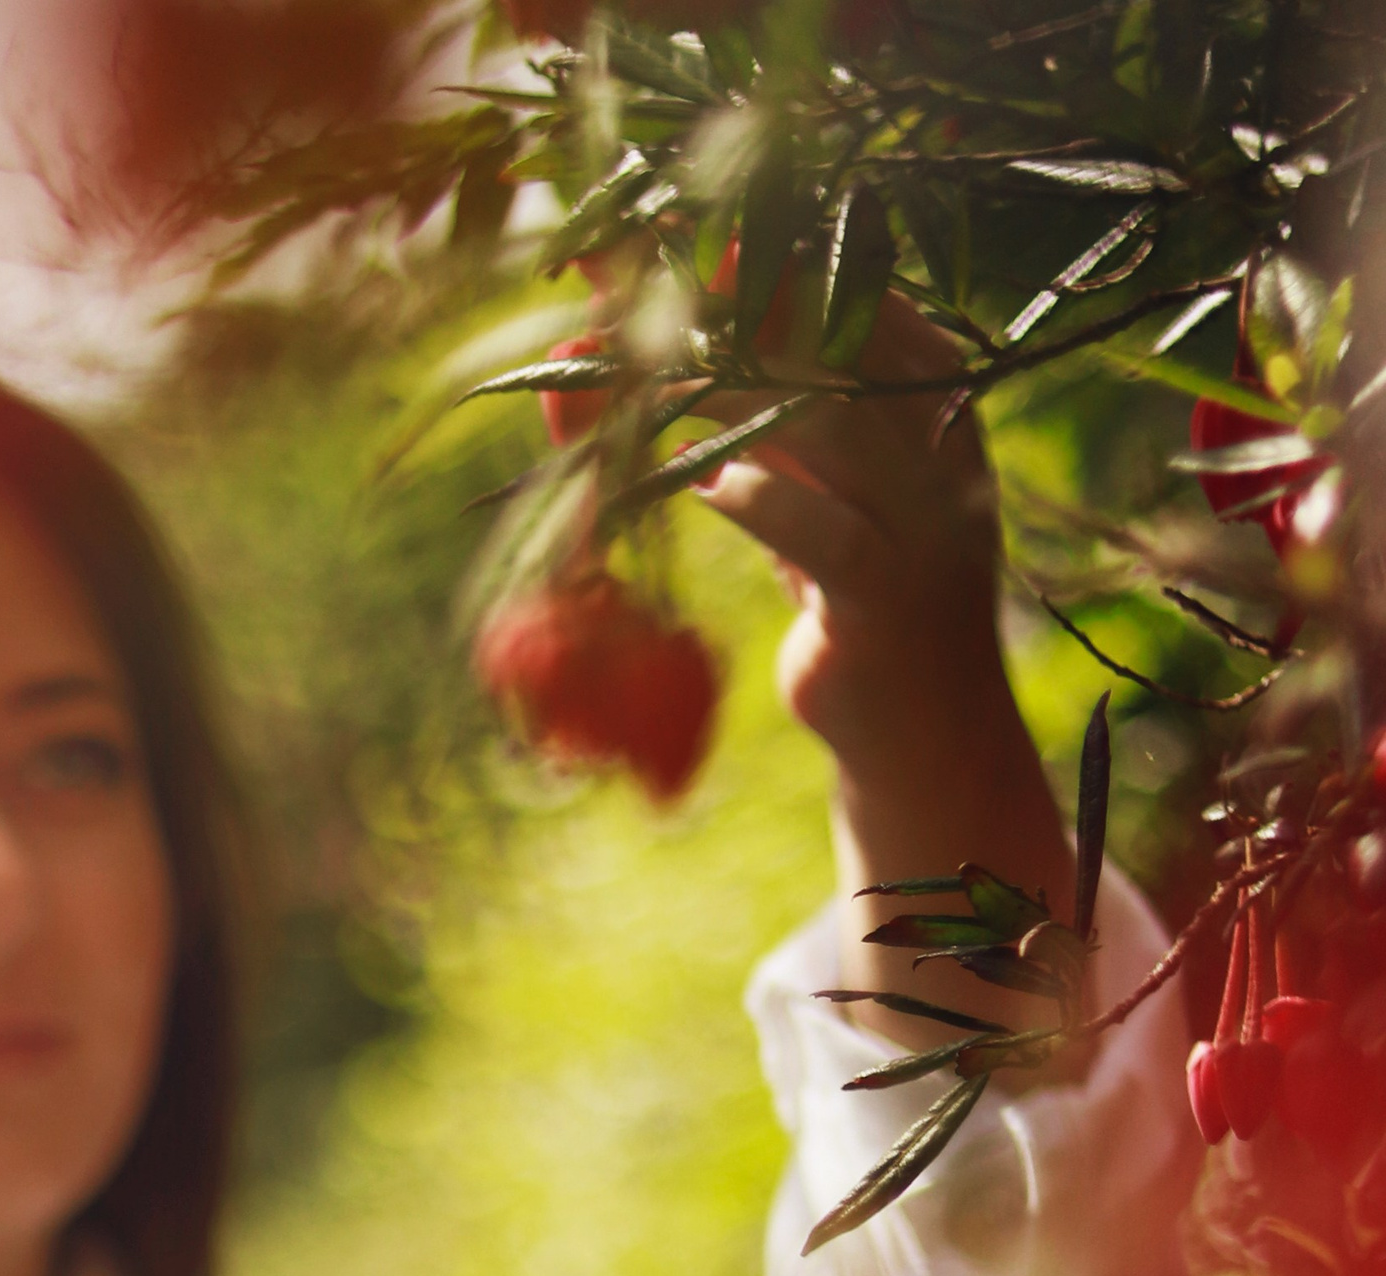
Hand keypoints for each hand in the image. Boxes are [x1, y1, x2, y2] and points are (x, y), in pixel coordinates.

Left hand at [698, 297, 1074, 1027]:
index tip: (680, 229)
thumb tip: (651, 338)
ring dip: (720, 391)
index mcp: (941, 393)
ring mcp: (925, 517)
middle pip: (834, 340)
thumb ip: (760, 416)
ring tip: (641, 378)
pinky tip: (697, 483)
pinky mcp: (886, 595)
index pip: (857, 291)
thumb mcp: (819, 490)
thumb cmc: (858, 599)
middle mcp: (944, 441)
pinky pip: (811, 525)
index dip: (768, 253)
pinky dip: (747, 495)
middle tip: (642, 288)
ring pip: (821, 420)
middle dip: (731, 306)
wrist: (924, 735)